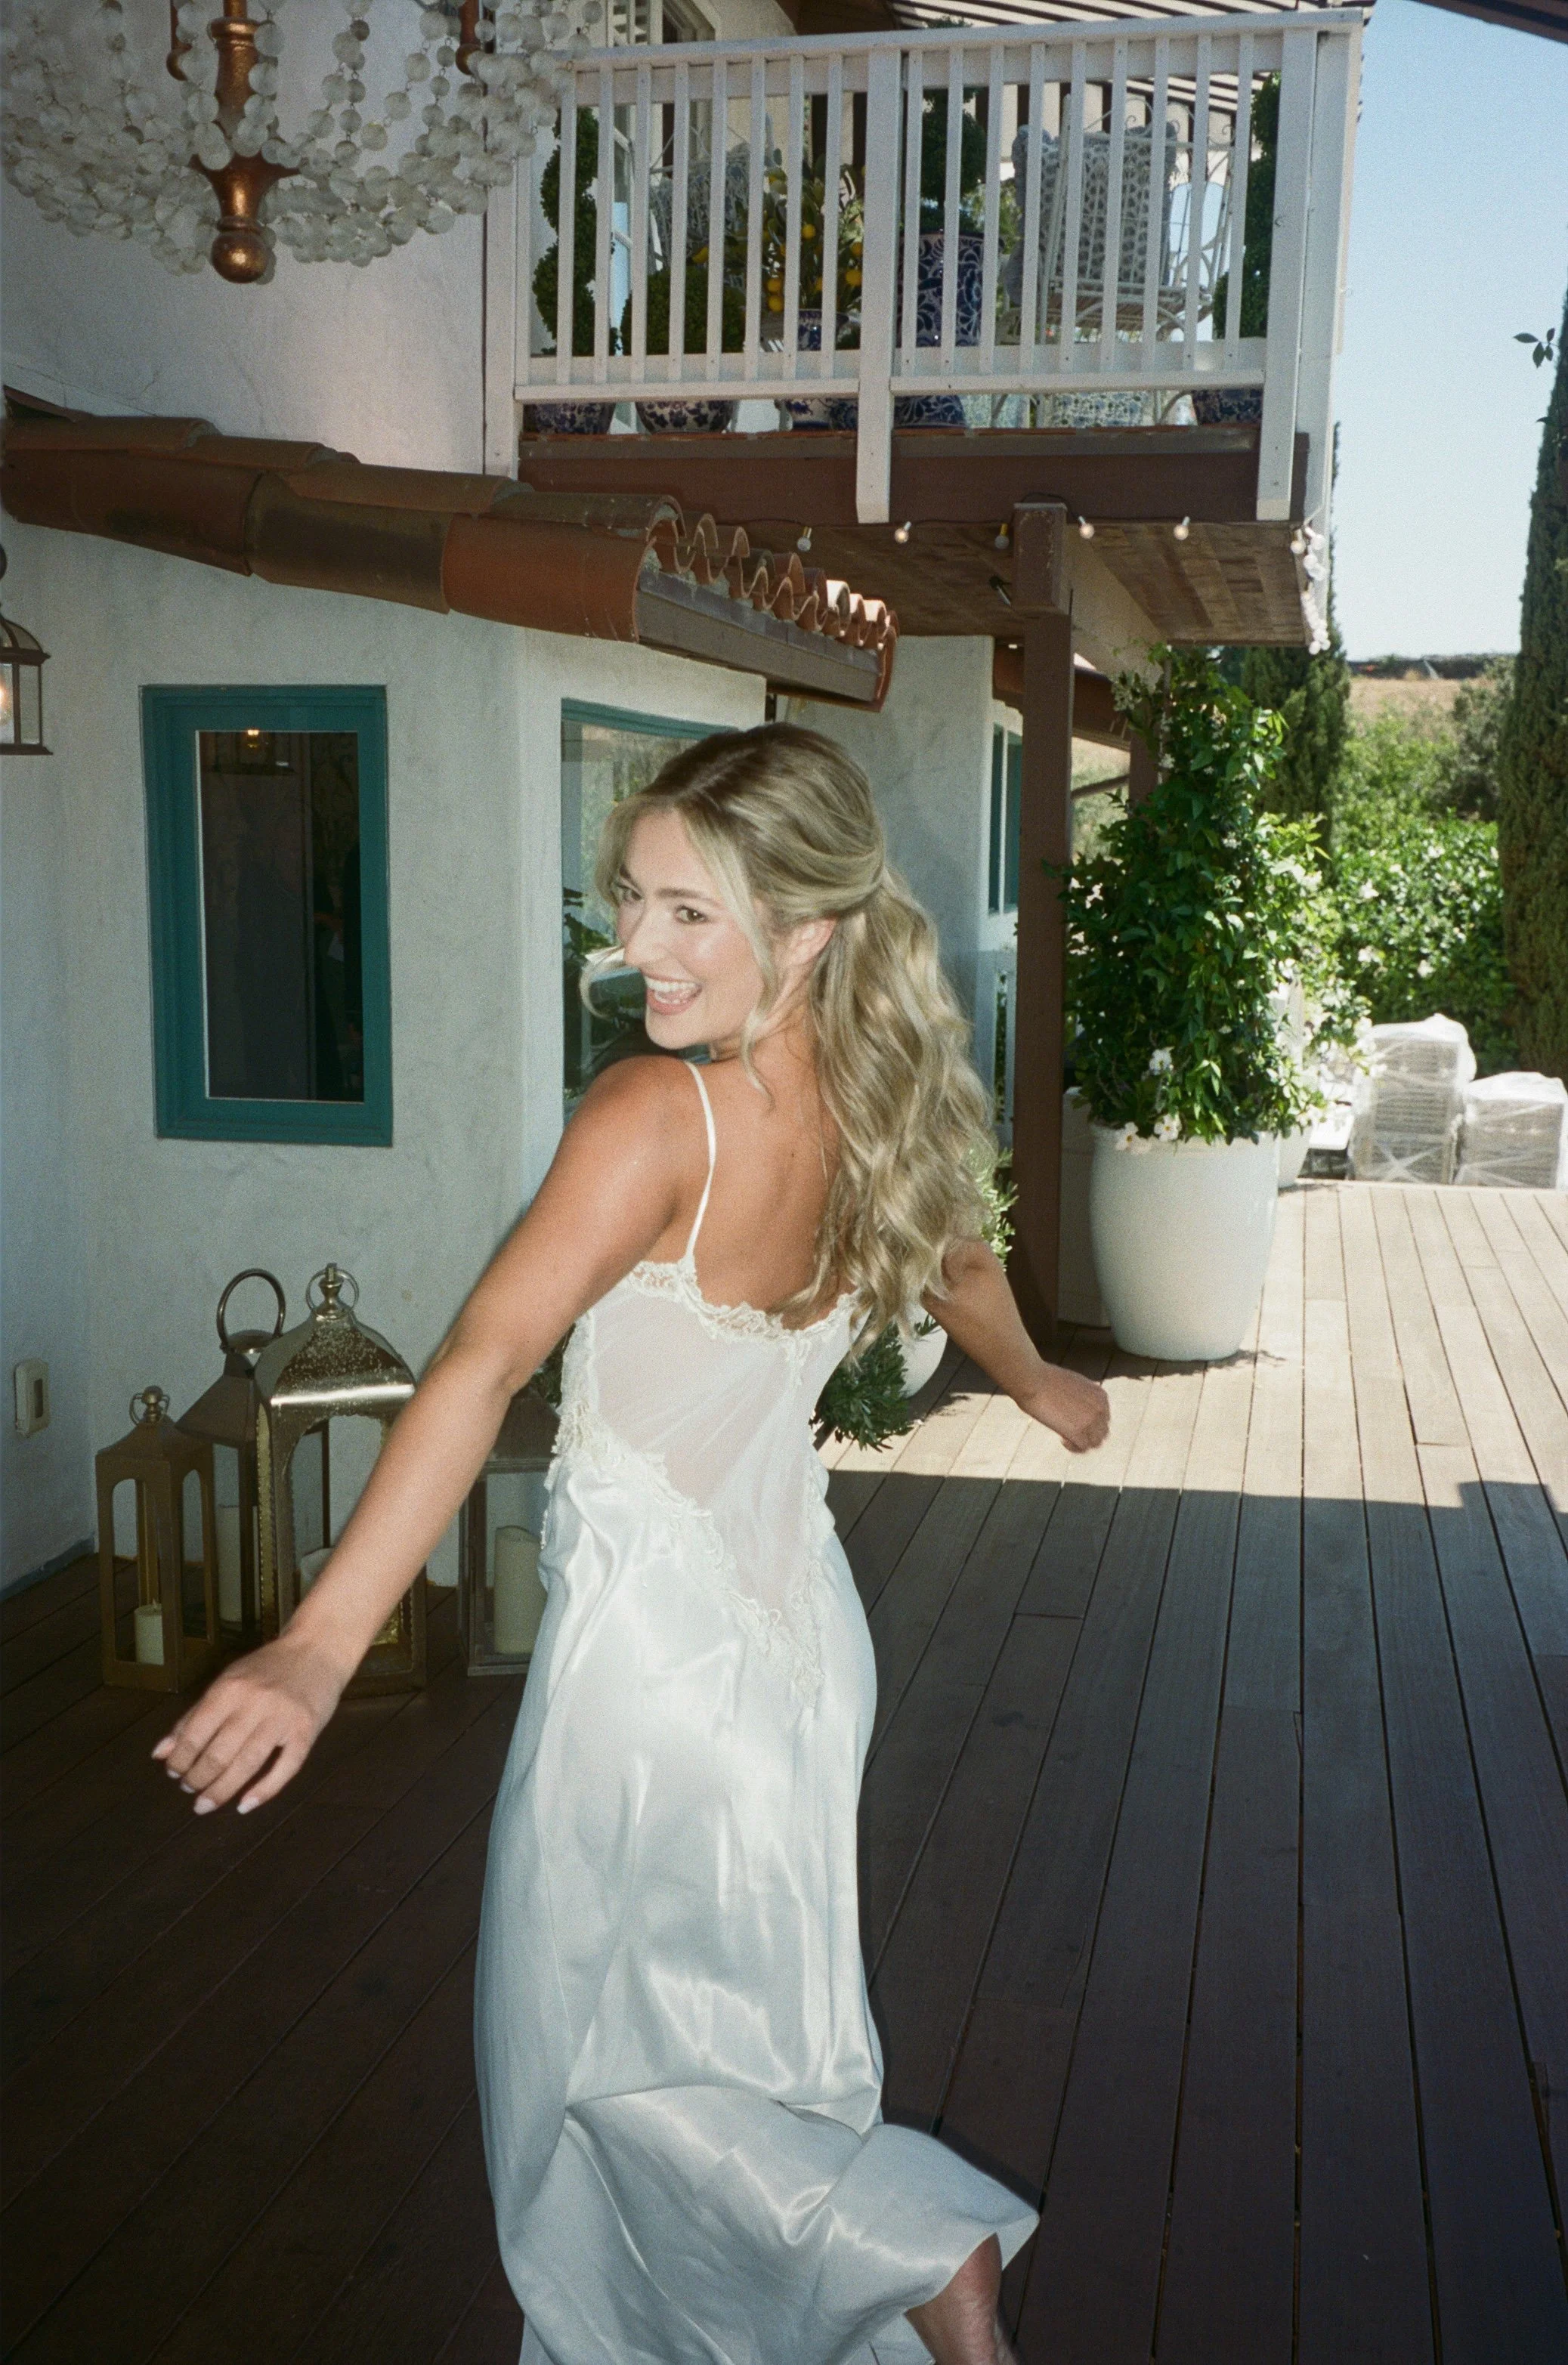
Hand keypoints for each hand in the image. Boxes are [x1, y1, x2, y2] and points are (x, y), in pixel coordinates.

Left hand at [152, 1632, 347, 1816]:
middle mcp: (255, 1704)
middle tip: (189, 1789)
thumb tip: (160, 1754)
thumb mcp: (227, 1681)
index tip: (173, 1772)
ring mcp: (283, 1719)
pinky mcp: (307, 1732)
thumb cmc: (267, 1667)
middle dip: (197, 1779)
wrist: (318, 1650)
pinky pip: (285, 1769)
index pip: (195, 1734)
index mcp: (230, 1689)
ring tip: (204, 1804)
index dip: (179, 1760)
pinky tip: (244, 1806)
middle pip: (218, 1754)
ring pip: (246, 1766)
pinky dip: (264, 1792)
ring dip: (220, 1791)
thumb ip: (193, 1716)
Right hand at [1019, 1363, 1110, 1453]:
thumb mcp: (1072, 1383)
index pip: (1104, 1417)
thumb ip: (1082, 1396)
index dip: (1090, 1422)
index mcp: (1100, 1395)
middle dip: (1088, 1434)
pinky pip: (1082, 1448)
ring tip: (1065, 1437)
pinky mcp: (1078, 1432)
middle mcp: (1100, 1409)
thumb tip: (1078, 1408)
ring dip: (1081, 1442)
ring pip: (1095, 1443)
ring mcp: (1091, 1421)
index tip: (1074, 1420)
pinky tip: (1062, 1439)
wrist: (1032, 1381)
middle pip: (1102, 1432)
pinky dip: (1073, 1447)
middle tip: (1070, 1431)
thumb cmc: (1045, 1379)